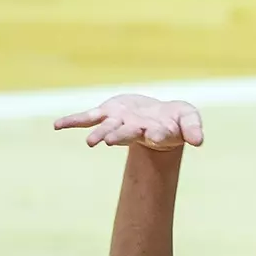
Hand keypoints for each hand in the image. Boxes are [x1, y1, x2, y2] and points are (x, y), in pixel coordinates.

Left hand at [53, 94, 204, 150]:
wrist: (159, 117)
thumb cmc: (176, 120)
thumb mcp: (190, 120)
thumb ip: (193, 129)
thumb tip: (199, 141)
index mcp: (157, 132)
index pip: (158, 135)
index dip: (158, 135)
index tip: (157, 136)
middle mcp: (135, 130)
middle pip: (127, 134)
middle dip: (118, 136)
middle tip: (109, 142)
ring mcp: (119, 123)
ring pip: (108, 129)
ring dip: (99, 135)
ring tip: (91, 143)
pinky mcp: (107, 113)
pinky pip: (87, 117)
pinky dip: (72, 121)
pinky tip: (57, 126)